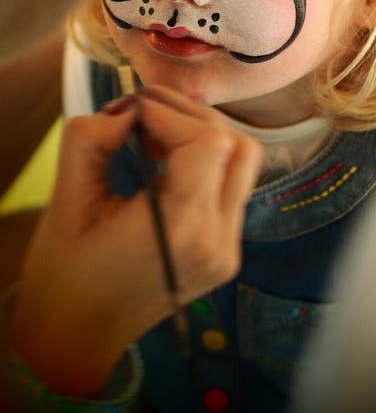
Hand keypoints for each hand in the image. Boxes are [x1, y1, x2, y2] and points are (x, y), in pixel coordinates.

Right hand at [10, 87, 260, 397]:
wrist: (77, 334)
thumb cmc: (64, 271)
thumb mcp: (65, 199)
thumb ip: (91, 140)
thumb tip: (129, 108)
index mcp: (179, 230)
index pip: (209, 142)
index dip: (172, 113)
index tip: (133, 110)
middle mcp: (215, 241)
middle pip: (234, 145)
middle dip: (188, 115)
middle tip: (142, 113)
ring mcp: (228, 249)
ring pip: (243, 161)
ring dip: (202, 134)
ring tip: (155, 135)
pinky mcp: (228, 250)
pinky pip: (233, 185)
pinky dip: (206, 160)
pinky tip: (166, 161)